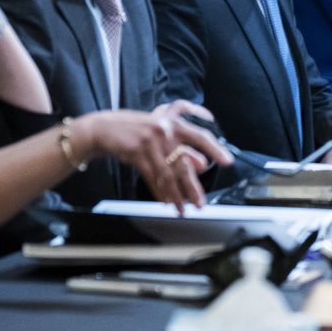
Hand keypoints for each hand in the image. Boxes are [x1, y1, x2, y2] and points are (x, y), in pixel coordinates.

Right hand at [73, 102, 232, 207]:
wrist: (104, 128)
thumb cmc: (136, 129)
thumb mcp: (160, 130)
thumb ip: (180, 145)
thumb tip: (201, 165)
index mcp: (174, 122)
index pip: (200, 136)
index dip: (215, 149)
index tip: (227, 161)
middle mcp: (165, 130)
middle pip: (184, 162)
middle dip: (193, 186)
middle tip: (201, 203)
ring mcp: (150, 142)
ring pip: (168, 174)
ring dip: (176, 194)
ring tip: (182, 208)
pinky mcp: (136, 153)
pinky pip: (152, 177)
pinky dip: (160, 191)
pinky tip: (166, 201)